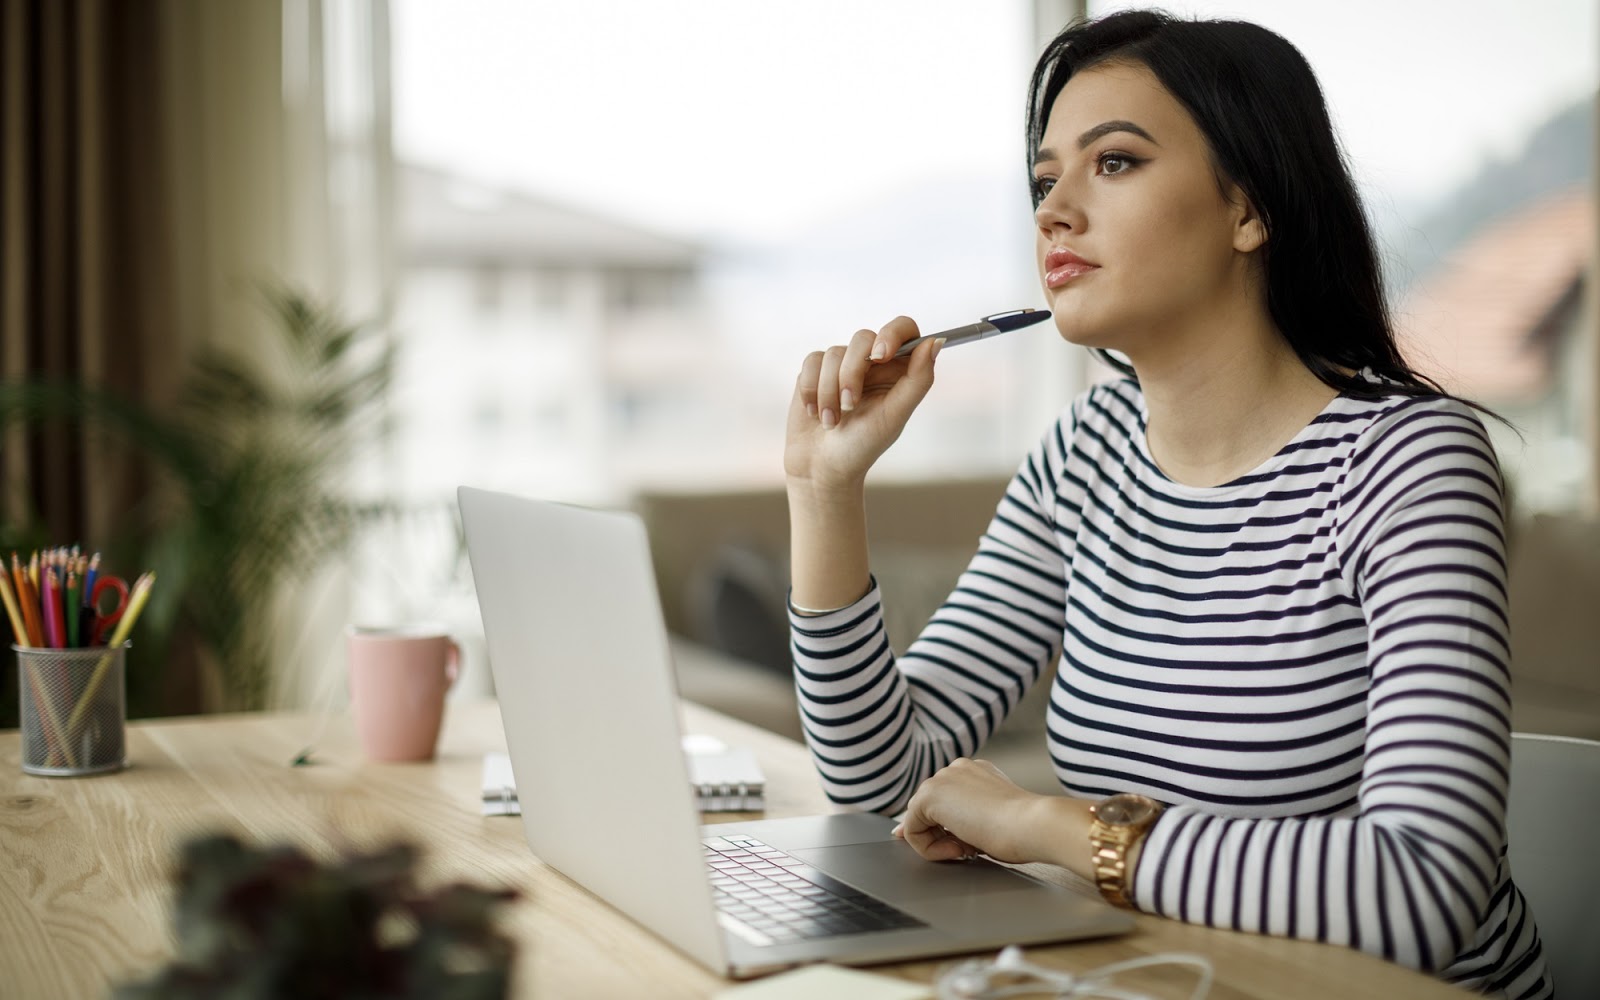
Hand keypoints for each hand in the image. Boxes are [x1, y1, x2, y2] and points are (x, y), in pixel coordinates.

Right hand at [784, 316, 940, 488]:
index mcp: (899, 369)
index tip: (879, 356)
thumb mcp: (895, 416)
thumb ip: (918, 380)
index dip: (891, 334)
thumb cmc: (863, 445)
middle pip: (862, 338)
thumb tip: (936, 341)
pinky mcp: (815, 370)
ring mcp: (842, 365)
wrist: (822, 466)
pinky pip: (811, 361)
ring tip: (831, 422)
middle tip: (849, 404)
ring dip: (829, 391)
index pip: (903, 329)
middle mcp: (872, 362)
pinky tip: (815, 413)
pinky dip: (811, 390)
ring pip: (833, 353)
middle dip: (852, 372)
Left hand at [892, 758, 1053, 865]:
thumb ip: (958, 823)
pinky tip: (960, 849)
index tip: (966, 846)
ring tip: (970, 847)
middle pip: (930, 811)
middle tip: (975, 847)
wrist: (1032, 824)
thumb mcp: (988, 822)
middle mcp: (956, 769)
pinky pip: (912, 830)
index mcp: (975, 772)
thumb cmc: (1022, 830)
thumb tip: (912, 832)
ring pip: (919, 820)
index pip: (946, 801)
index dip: (947, 830)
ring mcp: (942, 779)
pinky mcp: (929, 795)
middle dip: (946, 836)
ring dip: (940, 842)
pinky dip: (931, 848)